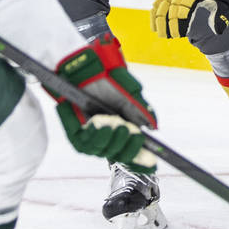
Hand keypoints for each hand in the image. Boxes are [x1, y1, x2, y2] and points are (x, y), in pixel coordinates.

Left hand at [54, 35, 156, 170]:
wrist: (86, 67)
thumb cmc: (108, 81)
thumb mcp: (128, 95)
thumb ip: (140, 111)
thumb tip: (153, 127)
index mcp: (122, 132)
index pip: (131, 153)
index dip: (139, 158)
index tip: (151, 161)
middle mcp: (106, 138)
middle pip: (116, 154)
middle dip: (123, 145)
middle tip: (126, 129)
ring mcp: (90, 137)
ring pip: (98, 149)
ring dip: (106, 139)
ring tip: (111, 125)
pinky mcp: (74, 133)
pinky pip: (79, 141)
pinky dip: (89, 132)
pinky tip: (93, 121)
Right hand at [151, 0, 228, 38]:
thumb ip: (222, 15)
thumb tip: (217, 32)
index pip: (183, 11)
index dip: (178, 24)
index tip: (177, 35)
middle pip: (170, 7)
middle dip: (166, 23)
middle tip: (165, 36)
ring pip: (164, 0)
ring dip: (158, 16)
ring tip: (156, 30)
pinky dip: (158, 5)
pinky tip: (154, 15)